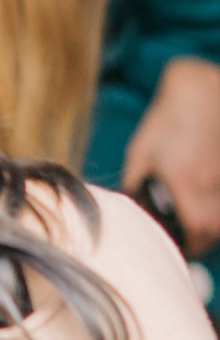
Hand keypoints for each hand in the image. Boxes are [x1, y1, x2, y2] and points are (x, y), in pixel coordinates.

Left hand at [124, 56, 219, 252]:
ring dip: (212, 225)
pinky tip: (208, 204)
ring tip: (196, 225)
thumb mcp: (141, 151)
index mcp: (186, 180)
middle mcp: (212, 182)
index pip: (197, 227)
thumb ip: (135, 181)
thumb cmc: (167, 119)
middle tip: (188, 241)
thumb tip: (129, 204)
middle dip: (202, 239)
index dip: (190, 245)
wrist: (201, 91)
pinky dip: (218, 207)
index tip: (179, 249)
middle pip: (216, 227)